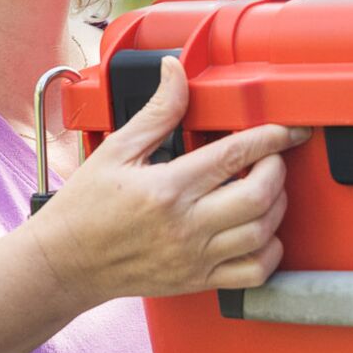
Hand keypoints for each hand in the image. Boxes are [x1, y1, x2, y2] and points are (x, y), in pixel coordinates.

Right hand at [29, 57, 309, 306]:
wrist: (66, 263)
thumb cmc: (85, 208)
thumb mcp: (116, 150)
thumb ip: (156, 111)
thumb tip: (174, 71)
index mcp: (167, 188)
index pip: (234, 156)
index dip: (269, 137)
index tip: (285, 128)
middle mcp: (186, 226)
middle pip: (258, 197)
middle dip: (277, 170)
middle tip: (273, 156)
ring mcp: (195, 258)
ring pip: (261, 235)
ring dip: (276, 207)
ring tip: (267, 189)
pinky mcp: (198, 281)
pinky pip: (253, 273)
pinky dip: (270, 252)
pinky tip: (261, 231)